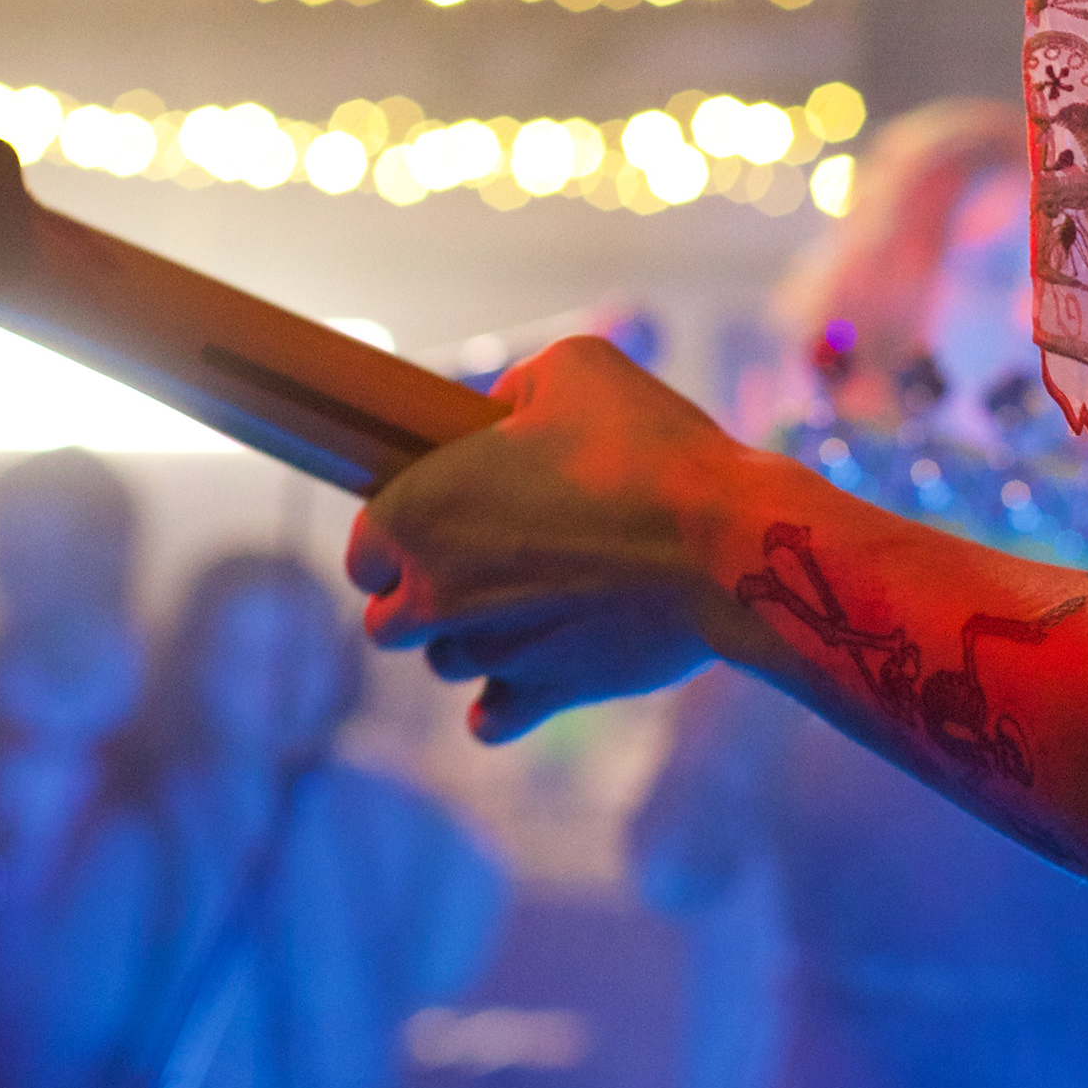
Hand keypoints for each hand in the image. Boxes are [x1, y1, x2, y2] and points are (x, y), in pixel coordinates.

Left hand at [347, 337, 751, 740]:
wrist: (723, 543)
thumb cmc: (644, 447)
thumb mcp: (573, 368)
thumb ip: (515, 390)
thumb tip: (501, 416)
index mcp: (416, 514)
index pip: (365, 550)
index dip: (395, 534)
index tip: (438, 517)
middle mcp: (435, 595)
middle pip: (390, 620)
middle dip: (421, 595)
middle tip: (479, 561)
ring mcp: (488, 652)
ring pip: (445, 663)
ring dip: (471, 638)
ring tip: (527, 599)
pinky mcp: (546, 693)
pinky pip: (491, 720)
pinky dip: (500, 702)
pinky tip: (528, 670)